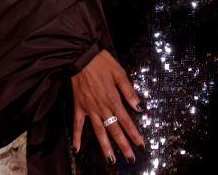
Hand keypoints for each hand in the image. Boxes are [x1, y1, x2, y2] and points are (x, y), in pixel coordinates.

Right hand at [71, 49, 145, 163]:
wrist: (81, 57)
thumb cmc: (102, 62)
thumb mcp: (119, 73)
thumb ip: (129, 91)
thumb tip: (140, 107)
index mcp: (113, 99)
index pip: (126, 121)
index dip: (134, 134)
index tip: (141, 145)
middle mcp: (102, 107)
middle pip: (114, 130)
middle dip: (123, 145)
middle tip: (130, 158)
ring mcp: (89, 108)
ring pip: (98, 131)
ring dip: (105, 147)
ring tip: (111, 160)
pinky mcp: (79, 106)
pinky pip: (77, 124)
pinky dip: (76, 137)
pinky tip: (77, 149)